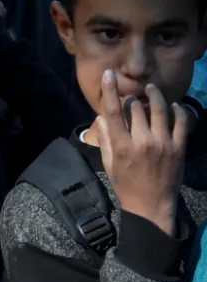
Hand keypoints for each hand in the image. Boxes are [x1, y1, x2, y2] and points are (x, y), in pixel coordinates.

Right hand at [94, 72, 186, 236]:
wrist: (151, 207)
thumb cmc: (126, 187)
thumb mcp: (109, 165)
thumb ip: (105, 140)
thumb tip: (101, 118)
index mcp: (121, 147)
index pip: (113, 112)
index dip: (110, 91)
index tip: (109, 74)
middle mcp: (142, 142)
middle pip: (136, 108)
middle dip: (132, 99)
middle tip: (131, 98)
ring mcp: (162, 143)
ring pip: (159, 109)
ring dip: (155, 95)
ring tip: (152, 89)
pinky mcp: (178, 147)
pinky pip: (180, 121)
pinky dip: (177, 109)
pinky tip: (173, 105)